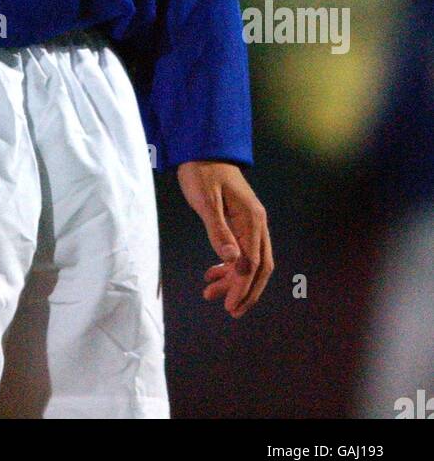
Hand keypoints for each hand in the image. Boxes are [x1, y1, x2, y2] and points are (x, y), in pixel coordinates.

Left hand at [176, 160, 273, 316]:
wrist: (202, 150)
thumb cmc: (203, 172)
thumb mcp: (206, 201)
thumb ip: (218, 231)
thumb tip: (232, 261)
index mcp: (252, 220)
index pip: (252, 263)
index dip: (244, 287)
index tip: (232, 306)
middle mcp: (256, 223)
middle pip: (258, 266)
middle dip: (245, 290)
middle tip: (230, 310)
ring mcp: (249, 223)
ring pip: (249, 261)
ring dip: (233, 280)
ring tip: (211, 293)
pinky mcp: (239, 222)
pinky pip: (240, 251)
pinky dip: (228, 266)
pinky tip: (212, 274)